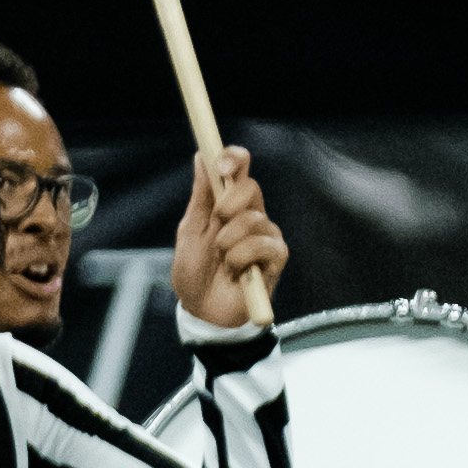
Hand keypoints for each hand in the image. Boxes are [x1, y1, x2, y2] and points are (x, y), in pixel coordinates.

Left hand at [171, 144, 288, 328]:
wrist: (203, 311)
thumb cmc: (195, 273)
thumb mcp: (190, 231)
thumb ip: (200, 196)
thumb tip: (201, 156)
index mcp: (228, 203)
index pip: (240, 168)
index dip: (234, 158)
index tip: (220, 165)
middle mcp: (250, 215)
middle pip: (251, 187)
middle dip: (228, 203)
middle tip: (216, 223)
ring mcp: (265, 236)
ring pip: (255, 219)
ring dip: (229, 241)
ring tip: (222, 260)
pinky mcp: (276, 258)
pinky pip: (264, 244)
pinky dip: (242, 257)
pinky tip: (236, 272)